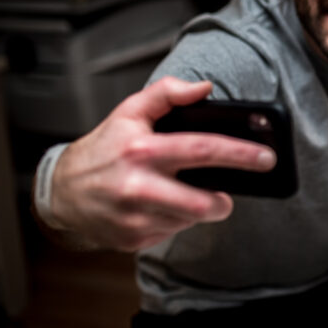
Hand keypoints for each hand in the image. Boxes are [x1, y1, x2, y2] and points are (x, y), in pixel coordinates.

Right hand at [46, 77, 277, 250]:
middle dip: (224, 201)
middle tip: (226, 193)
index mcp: (142, 151)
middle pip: (202, 202)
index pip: (202, 150)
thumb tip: (205, 88)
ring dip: (196, 209)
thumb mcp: (130, 111)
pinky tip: (161, 207)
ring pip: (190, 220)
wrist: (62, 191)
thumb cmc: (103, 148)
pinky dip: (175, 220)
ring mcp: (135, 218)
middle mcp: (138, 187)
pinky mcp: (133, 239)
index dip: (240, 154)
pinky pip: (172, 232)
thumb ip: (168, 93)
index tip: (266, 158)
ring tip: (180, 193)